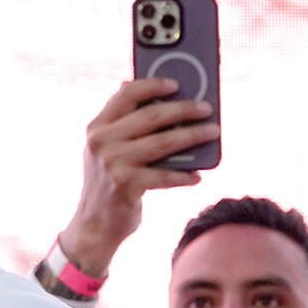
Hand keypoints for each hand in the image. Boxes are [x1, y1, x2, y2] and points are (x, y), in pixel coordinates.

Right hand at [59, 78, 219, 274]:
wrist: (94, 223)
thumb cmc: (108, 180)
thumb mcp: (106, 149)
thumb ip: (122, 123)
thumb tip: (155, 94)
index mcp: (96, 128)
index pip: (126, 95)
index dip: (153, 85)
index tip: (177, 84)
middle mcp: (102, 143)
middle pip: (151, 116)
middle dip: (183, 109)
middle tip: (206, 108)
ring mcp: (113, 164)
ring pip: (163, 143)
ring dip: (193, 136)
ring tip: (213, 133)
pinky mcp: (126, 186)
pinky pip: (164, 176)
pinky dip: (183, 176)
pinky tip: (197, 176)